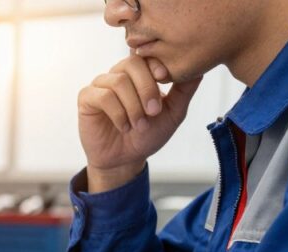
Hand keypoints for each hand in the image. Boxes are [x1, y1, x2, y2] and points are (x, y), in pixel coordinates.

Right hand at [78, 55, 201, 191]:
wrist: (125, 160)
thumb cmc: (147, 135)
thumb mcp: (173, 113)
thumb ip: (184, 90)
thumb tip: (201, 68)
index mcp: (138, 73)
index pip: (147, 55)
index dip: (155, 64)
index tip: (165, 78)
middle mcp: (118, 74)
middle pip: (131, 63)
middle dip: (146, 88)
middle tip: (154, 111)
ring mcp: (101, 85)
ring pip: (118, 82)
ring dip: (133, 106)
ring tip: (139, 125)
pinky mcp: (86, 98)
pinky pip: (103, 96)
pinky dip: (118, 113)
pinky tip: (124, 126)